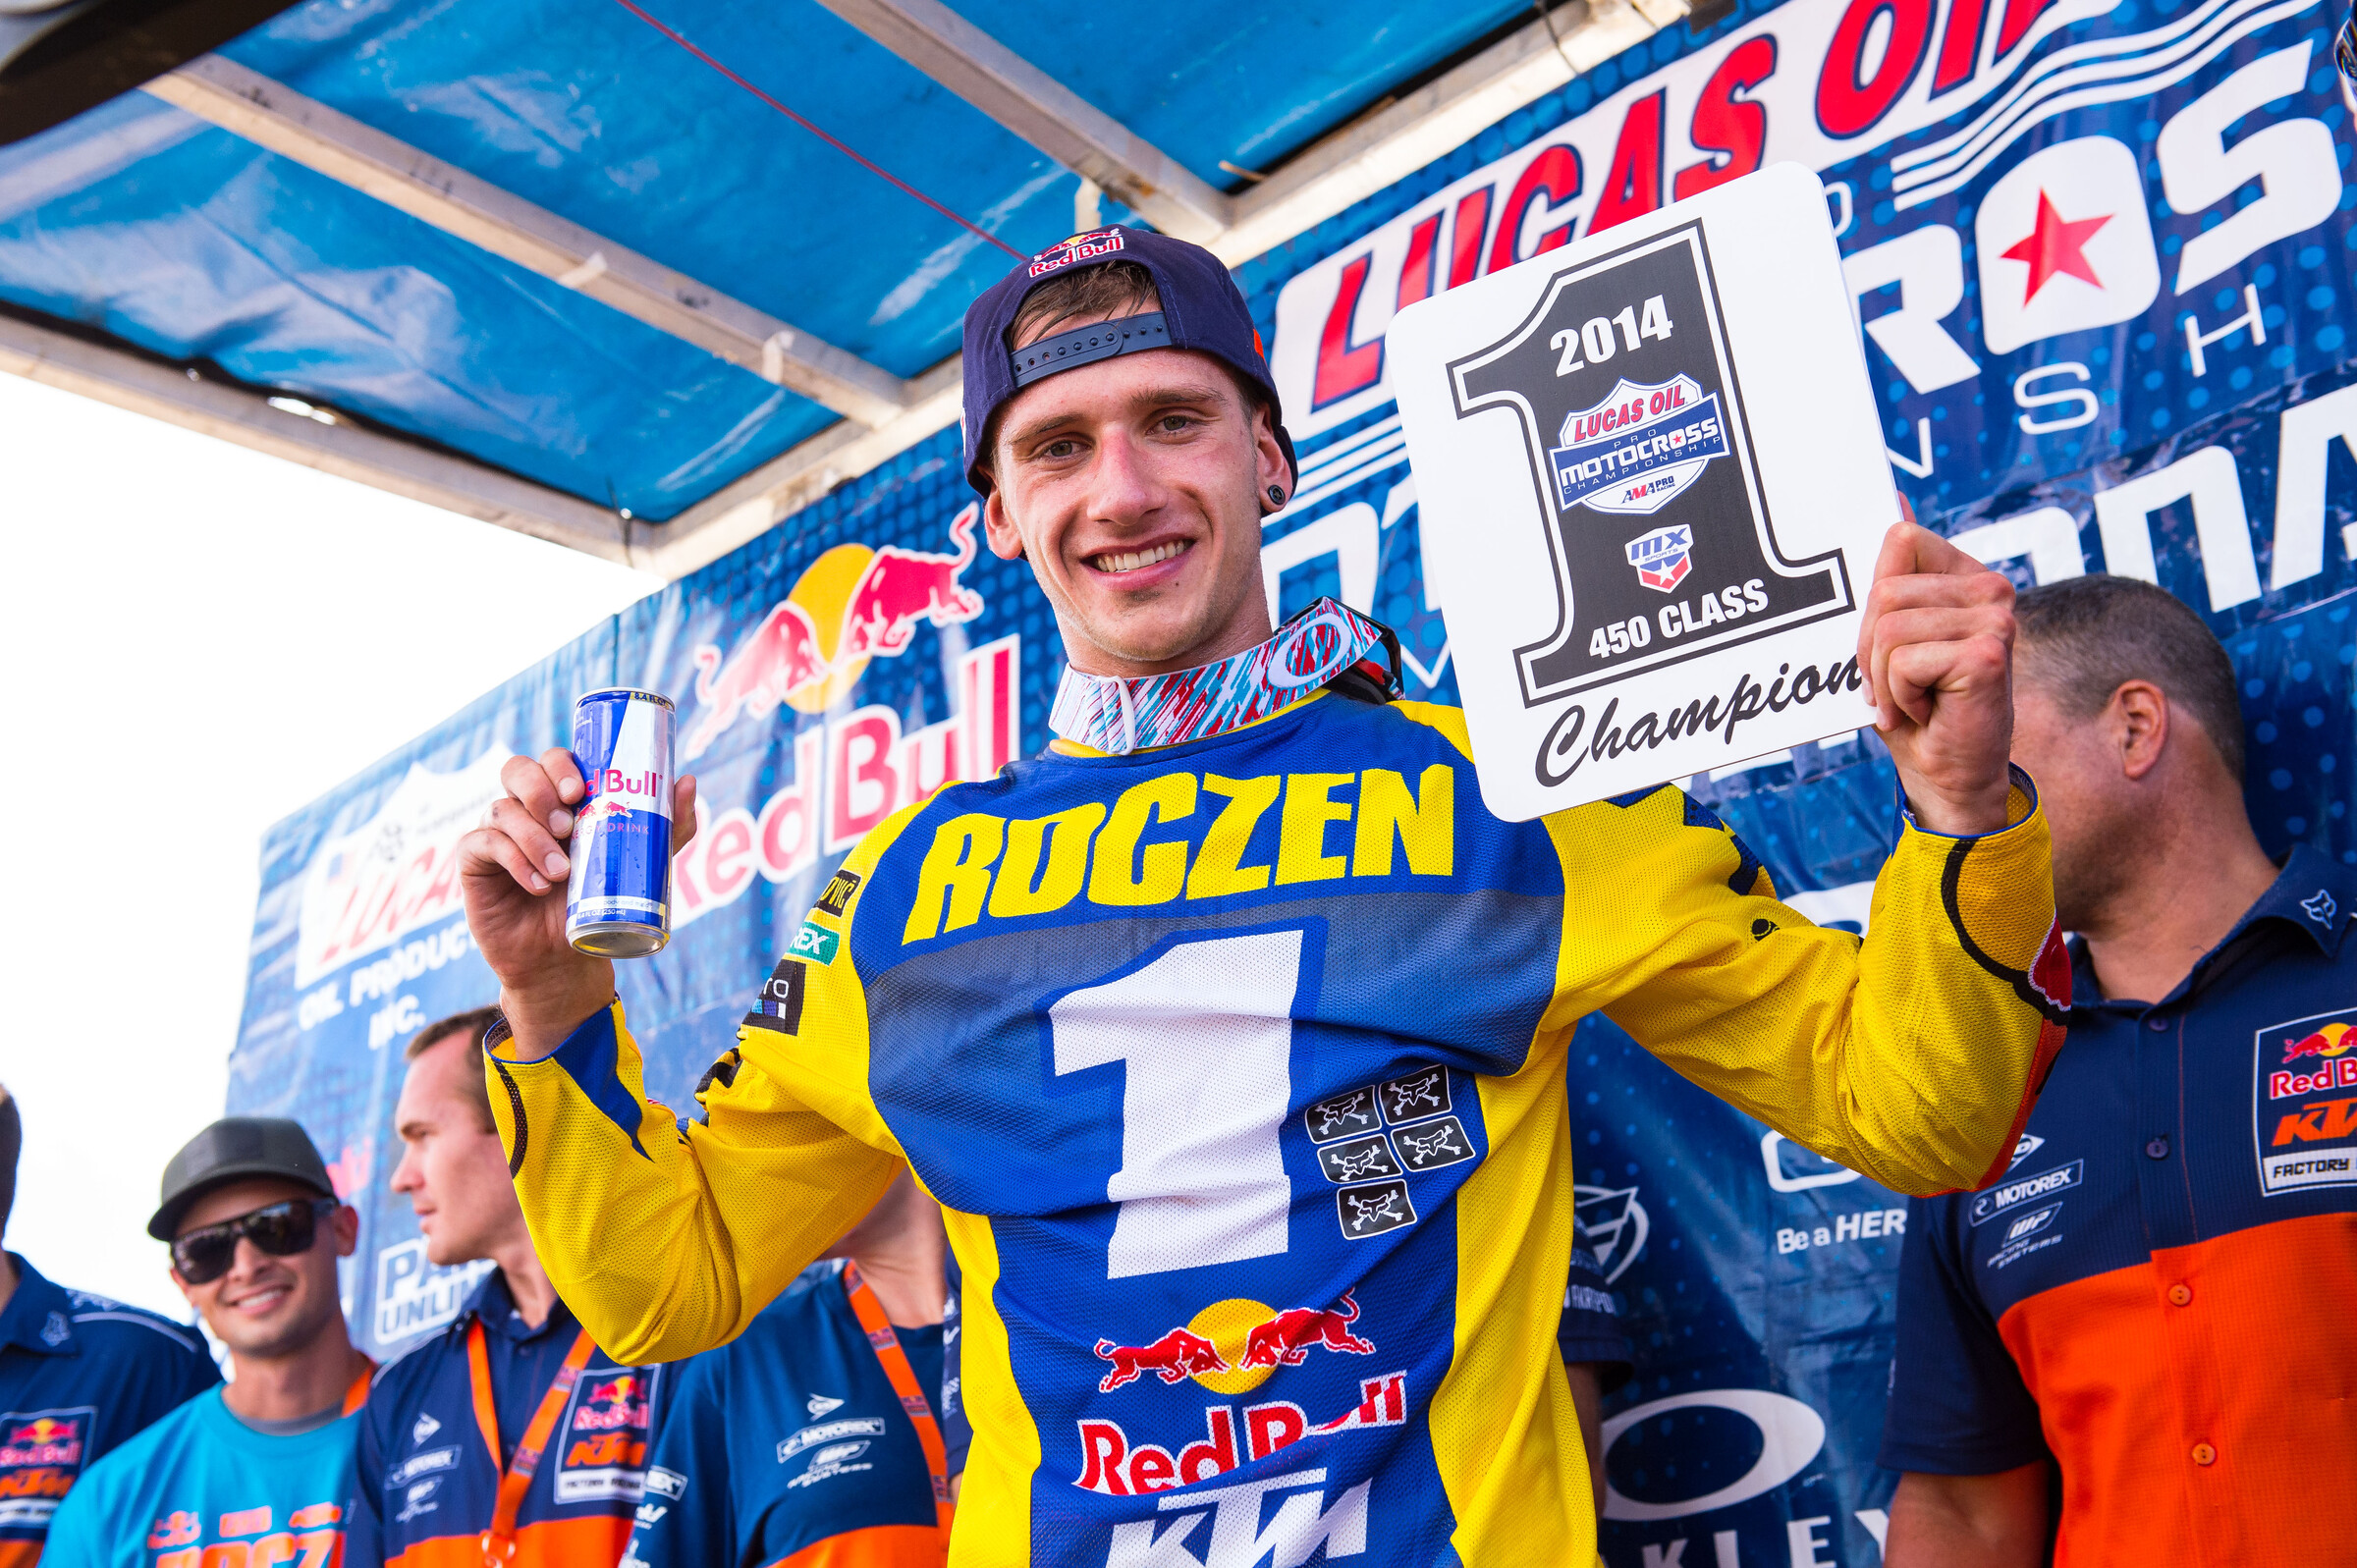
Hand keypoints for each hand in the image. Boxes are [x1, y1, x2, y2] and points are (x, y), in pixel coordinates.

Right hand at [458, 748, 698, 1053]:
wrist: (564, 961)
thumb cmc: (598, 904)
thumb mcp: (640, 864)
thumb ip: (666, 828)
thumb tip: (688, 782)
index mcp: (561, 799)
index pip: (552, 760)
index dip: (561, 765)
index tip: (580, 791)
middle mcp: (525, 809)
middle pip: (517, 770)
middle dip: (540, 791)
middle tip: (567, 825)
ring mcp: (497, 833)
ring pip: (501, 809)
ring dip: (533, 837)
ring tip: (561, 873)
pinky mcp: (475, 863)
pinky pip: (482, 843)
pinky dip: (513, 860)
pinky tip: (537, 884)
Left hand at [1858, 511, 2015, 835]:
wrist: (1948, 776)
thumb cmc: (1917, 708)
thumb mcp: (1890, 636)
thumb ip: (1894, 573)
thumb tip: (1893, 496)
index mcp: (1966, 576)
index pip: (1898, 539)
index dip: (1872, 600)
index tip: (1885, 645)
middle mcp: (1990, 588)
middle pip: (1884, 591)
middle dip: (1870, 649)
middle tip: (1895, 686)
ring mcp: (1996, 617)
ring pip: (1888, 627)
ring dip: (1884, 678)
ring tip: (1911, 700)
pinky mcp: (1989, 651)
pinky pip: (1902, 660)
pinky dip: (1897, 696)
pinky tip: (1926, 711)